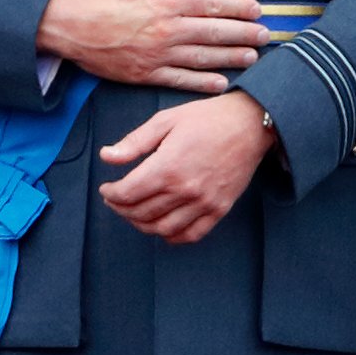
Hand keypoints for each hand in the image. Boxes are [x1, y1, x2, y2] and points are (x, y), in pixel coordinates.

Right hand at [36, 0, 265, 91]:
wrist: (68, 23)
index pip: (215, 3)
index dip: (240, 7)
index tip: (257, 10)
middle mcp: (168, 28)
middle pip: (216, 32)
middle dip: (244, 33)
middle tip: (265, 36)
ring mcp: (158, 54)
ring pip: (204, 58)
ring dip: (232, 58)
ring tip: (252, 58)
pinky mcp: (145, 74)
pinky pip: (181, 80)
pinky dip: (203, 83)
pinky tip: (221, 83)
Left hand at [97, 92, 274, 243]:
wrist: (249, 124)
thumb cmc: (206, 118)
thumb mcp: (165, 120)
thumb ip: (134, 142)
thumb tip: (106, 157)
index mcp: (168, 167)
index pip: (128, 193)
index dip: (111, 194)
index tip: (106, 189)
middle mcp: (185, 190)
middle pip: (141, 213)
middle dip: (121, 209)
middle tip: (115, 200)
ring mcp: (204, 203)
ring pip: (162, 228)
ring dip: (141, 225)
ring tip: (134, 213)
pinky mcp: (219, 209)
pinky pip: (191, 235)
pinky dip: (171, 236)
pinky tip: (162, 227)